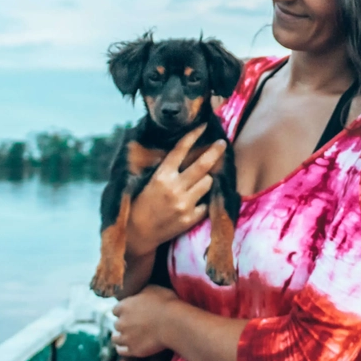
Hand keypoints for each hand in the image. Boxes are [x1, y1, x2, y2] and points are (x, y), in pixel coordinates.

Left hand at [112, 285, 178, 356]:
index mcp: (124, 306)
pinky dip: (123, 348)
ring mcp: (126, 337)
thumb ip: (141, 292)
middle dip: (123, 324)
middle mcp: (121, 322)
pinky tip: (129, 346)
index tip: (131, 312)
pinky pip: (121, 351)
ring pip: (115, 338)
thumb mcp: (153, 289)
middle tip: (133, 324)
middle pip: (116, 324)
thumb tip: (139, 293)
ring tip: (128, 336)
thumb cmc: (166, 304)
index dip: (123, 311)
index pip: (115, 309)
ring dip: (121, 337)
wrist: (174, 324)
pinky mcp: (132, 350)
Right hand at [126, 125, 226, 257]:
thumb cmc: (141, 204)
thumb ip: (166, 169)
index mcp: (161, 176)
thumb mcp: (149, 182)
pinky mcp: (190, 218)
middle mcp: (174, 188)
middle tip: (222, 143)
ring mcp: (184, 204)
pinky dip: (203, 200)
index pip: (180, 150)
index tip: (203, 126)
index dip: (193, 135)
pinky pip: (206, 203)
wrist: (138, 234)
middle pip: (203, 164)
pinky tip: (196, 201)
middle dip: (215, 151)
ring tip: (200, 181)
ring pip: (208, 182)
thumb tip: (184, 152)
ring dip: (206, 179)